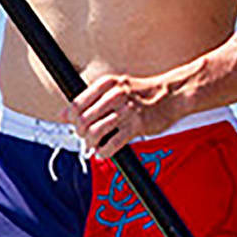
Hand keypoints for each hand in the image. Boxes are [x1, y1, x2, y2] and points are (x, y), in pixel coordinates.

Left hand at [64, 74, 181, 158]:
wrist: (173, 94)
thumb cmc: (142, 92)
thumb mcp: (114, 88)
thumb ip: (89, 99)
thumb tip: (62, 115)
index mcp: (106, 84)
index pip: (76, 104)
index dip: (71, 119)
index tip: (74, 125)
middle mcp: (114, 96)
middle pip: (83, 120)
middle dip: (80, 133)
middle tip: (85, 137)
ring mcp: (126, 111)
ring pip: (94, 133)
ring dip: (90, 144)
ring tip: (93, 146)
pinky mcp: (137, 126)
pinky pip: (112, 144)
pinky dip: (103, 152)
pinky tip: (103, 152)